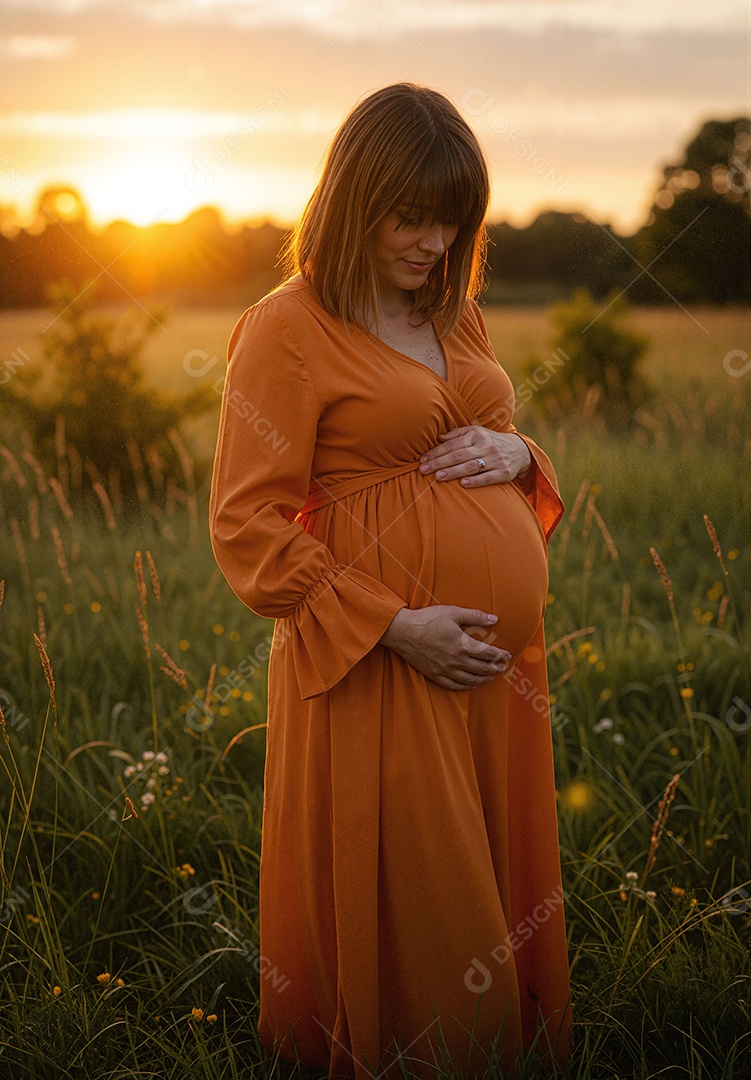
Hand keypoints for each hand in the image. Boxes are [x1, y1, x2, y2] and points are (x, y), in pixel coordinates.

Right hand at [379, 605, 512, 690]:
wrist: (402, 631)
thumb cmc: (427, 619)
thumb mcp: (452, 612)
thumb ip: (474, 616)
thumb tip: (494, 618)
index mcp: (462, 644)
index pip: (488, 653)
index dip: (500, 655)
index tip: (507, 655)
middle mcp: (455, 660)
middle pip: (482, 668)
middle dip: (495, 668)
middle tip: (503, 667)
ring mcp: (445, 669)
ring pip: (470, 679)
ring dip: (484, 678)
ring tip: (491, 676)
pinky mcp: (434, 674)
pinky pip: (454, 685)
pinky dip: (466, 686)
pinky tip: (472, 684)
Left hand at [419, 426, 532, 486]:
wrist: (519, 450)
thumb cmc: (490, 442)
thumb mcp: (477, 433)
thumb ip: (458, 434)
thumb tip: (438, 437)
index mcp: (477, 436)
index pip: (452, 444)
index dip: (436, 452)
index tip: (422, 459)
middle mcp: (486, 446)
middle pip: (459, 455)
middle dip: (439, 462)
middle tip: (423, 469)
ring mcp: (495, 460)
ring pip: (471, 466)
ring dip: (454, 472)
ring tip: (438, 477)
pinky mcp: (503, 473)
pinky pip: (488, 478)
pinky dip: (475, 481)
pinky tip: (463, 484)